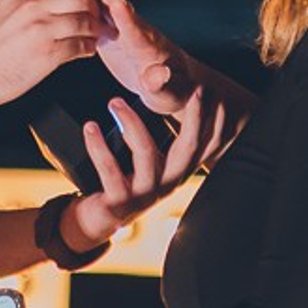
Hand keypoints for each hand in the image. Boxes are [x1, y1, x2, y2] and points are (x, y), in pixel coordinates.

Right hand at [0, 0, 104, 112]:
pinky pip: (80, 45)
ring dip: (96, 28)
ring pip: (85, 20)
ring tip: (98, 35)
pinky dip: (89, 47)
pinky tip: (88, 50)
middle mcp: (30, 1)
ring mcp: (40, 26)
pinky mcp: (47, 53)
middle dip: (94, 7)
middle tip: (101, 18)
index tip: (88, 2)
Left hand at [61, 83, 229, 251]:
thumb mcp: (149, 158)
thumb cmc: (125, 180)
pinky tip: (91, 127)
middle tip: (194, 89)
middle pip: (190, 147)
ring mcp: (145, 194)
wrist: (99, 219)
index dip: (216, 119)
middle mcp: (168, 182)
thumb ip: (161, 133)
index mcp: (178, 169)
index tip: (213, 90)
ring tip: (114, 102)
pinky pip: (110, 170)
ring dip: (130, 122)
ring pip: (146, 153)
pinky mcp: (119, 203)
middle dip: (194, 116)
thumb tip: (166, 89)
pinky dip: (99, 146)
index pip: (208, 144)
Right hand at [83, 0, 191, 113]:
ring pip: (107, 3)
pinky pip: (98, 11)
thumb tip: (157, 75)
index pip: (135, 32)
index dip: (126, 18)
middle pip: (118, 7)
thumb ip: (161, 86)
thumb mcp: (169, 95)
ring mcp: (124, 29)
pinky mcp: (114, 32)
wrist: (174, 82)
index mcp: (148, 49)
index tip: (118, 1)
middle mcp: (136, 32)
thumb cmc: (174, 92)